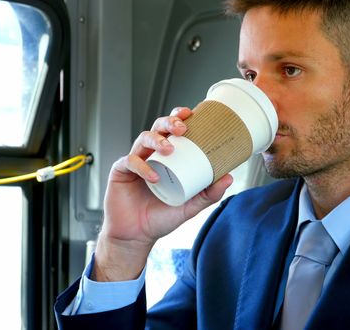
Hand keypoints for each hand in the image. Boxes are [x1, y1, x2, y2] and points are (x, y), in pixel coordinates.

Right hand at [93, 107, 233, 281]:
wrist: (136, 236)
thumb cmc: (160, 218)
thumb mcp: (189, 207)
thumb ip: (208, 194)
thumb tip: (228, 177)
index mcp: (167, 158)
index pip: (173, 131)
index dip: (180, 118)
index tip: (193, 113)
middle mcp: (151, 155)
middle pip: (158, 127)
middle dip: (170, 122)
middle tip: (182, 128)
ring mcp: (135, 162)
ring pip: (143, 139)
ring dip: (157, 140)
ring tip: (169, 149)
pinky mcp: (120, 171)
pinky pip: (130, 162)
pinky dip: (142, 166)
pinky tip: (153, 176)